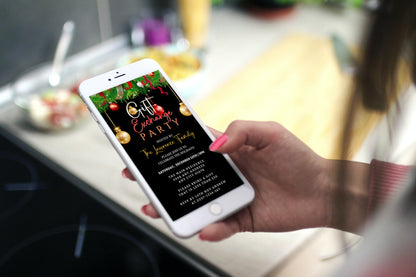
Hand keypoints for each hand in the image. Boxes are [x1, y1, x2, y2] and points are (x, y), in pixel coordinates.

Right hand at [123, 120, 332, 240]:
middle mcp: (225, 174)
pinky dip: (212, 229)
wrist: (322, 190)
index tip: (145, 145)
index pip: (192, 146)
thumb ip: (240, 131)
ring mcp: (231, 197)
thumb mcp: (270, 133)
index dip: (169, 145)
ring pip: (196, 204)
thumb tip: (213, 146)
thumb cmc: (298, 158)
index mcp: (229, 151)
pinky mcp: (241, 219)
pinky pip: (221, 226)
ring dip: (175, 207)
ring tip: (156, 208)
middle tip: (136, 178)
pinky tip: (205, 229)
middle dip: (159, 178)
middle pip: (185, 177)